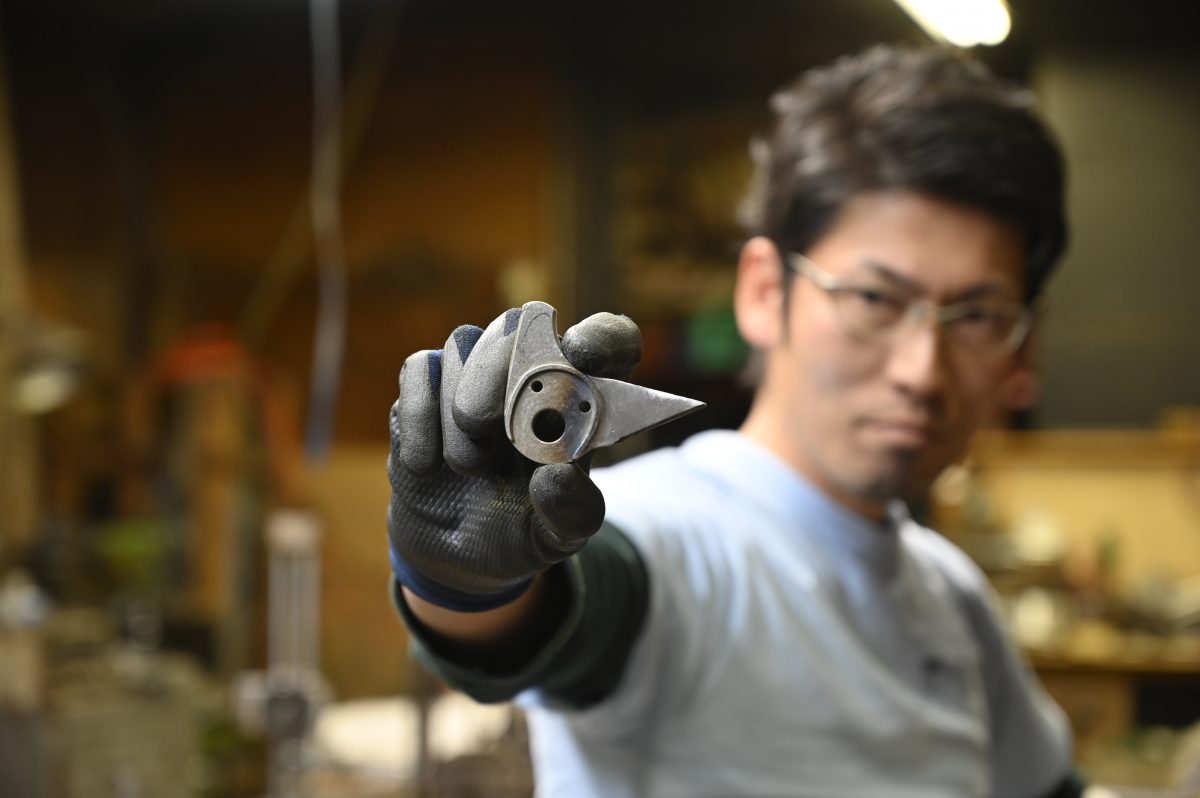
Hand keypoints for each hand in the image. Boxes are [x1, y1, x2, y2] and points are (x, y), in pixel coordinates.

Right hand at [387, 306, 641, 610]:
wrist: (460, 556)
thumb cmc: (525, 531)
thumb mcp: (560, 536)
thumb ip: (569, 511)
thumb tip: (555, 474)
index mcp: (581, 398)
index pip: (607, 341)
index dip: (600, 337)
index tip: (582, 356)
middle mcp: (530, 373)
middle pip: (522, 323)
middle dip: (500, 368)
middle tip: (485, 427)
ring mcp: (474, 376)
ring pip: (464, 340)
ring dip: (460, 402)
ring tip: (467, 466)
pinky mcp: (427, 390)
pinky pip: (420, 368)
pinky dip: (419, 414)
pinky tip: (426, 464)